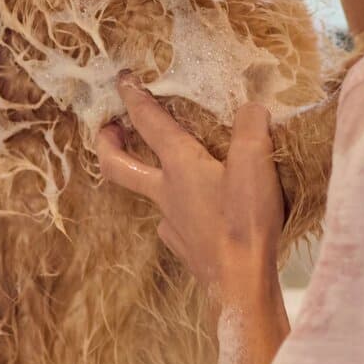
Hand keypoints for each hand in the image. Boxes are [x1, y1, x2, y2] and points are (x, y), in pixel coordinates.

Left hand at [98, 76, 283, 302]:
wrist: (240, 284)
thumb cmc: (244, 221)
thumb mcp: (255, 162)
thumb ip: (251, 126)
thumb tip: (251, 106)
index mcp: (180, 165)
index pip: (149, 122)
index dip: (134, 97)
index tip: (123, 79)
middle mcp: (167, 192)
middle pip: (119, 166)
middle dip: (108, 144)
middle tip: (108, 128)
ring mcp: (171, 222)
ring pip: (147, 195)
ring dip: (146, 178)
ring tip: (159, 169)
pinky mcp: (183, 247)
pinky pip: (172, 223)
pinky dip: (176, 212)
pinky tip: (191, 212)